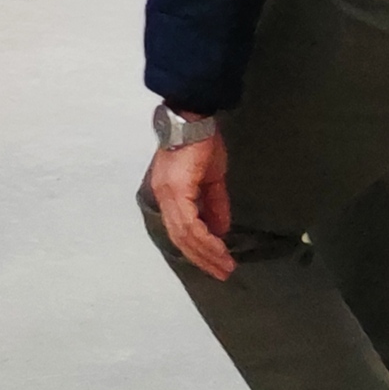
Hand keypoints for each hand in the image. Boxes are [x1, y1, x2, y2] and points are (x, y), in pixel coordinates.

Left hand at [147, 130, 236, 280]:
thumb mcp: (211, 179)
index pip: (179, 231)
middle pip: (180, 238)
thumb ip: (214, 205)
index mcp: (168, 194)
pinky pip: (190, 224)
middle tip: (222, 272)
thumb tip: (220, 231)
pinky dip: (206, 239)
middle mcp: (163, 197)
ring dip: (206, 253)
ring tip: (225, 266)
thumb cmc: (202, 142)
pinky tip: (219, 248)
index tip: (216, 263)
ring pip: (184, 235)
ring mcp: (168, 194)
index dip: (196, 250)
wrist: (196, 117)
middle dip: (202, 258)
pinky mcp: (176, 190)